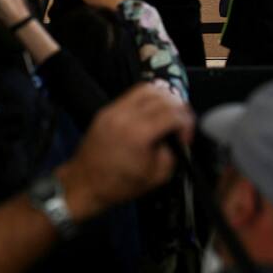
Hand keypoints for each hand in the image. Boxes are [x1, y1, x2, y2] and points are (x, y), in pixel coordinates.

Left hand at [56, 82, 193, 220]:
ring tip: (167, 116)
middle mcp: (125, 116)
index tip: (185, 137)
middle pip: (162, 95)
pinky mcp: (106, 111)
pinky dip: (146, 100)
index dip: (186, 124)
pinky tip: (150, 114)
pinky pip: (131, 95)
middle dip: (178, 108)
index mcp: (139, 133)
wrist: (86, 183)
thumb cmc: (118, 184)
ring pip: (146, 88)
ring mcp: (113, 111)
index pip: (173, 113)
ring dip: (162, 98)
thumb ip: (173, 152)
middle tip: (180, 125)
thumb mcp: (157, 176)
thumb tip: (177, 137)